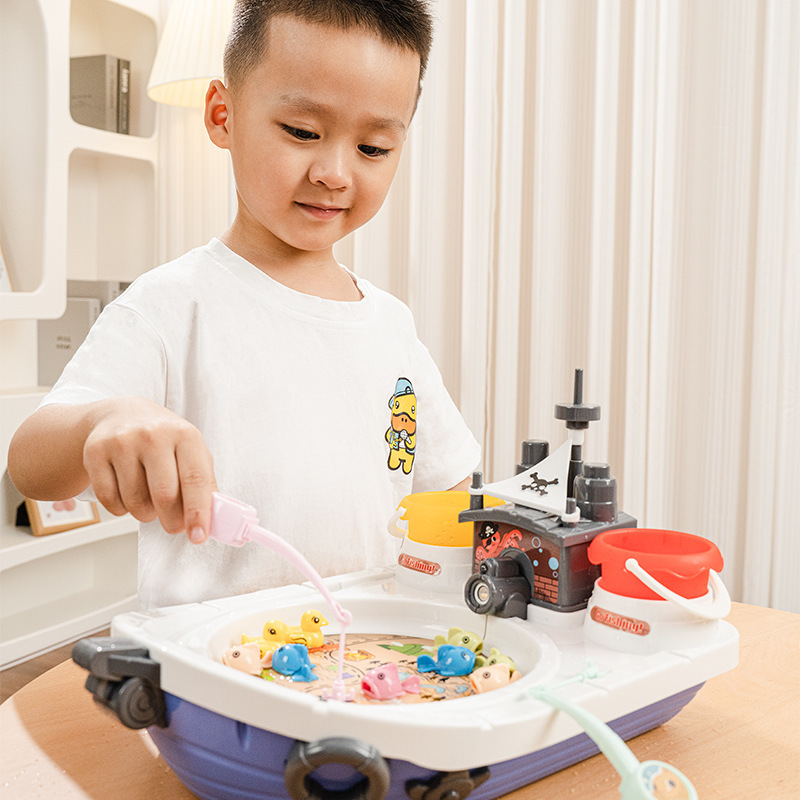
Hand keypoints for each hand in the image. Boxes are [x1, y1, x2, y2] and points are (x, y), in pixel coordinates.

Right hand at [82, 398, 216, 542]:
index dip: (198, 512)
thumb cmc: (165, 440)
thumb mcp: (192, 452)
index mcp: (185, 435)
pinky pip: (109, 500)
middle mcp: (154, 435)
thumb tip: (212, 520)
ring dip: (145, 514)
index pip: (195, 479)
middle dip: (171, 521)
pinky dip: (121, 508)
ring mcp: (122, 442)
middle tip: (174, 526)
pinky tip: (127, 493)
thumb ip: (205, 483)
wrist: (123, 415)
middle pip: (164, 495)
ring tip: (150, 502)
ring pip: (135, 502)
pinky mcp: (95, 452)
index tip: (199, 536)